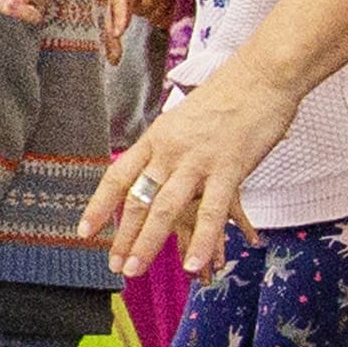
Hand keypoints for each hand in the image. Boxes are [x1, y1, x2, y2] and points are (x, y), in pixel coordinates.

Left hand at [91, 70, 302, 279]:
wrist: (262, 77)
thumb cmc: (228, 99)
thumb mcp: (184, 122)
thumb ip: (172, 150)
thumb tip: (161, 174)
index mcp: (156, 139)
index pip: (118, 176)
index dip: (100, 206)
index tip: (85, 230)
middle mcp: (170, 151)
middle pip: (137, 199)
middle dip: (123, 236)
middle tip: (113, 265)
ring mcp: (197, 160)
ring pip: (164, 208)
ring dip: (147, 243)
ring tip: (134, 270)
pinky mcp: (228, 169)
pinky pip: (211, 212)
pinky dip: (202, 241)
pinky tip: (193, 264)